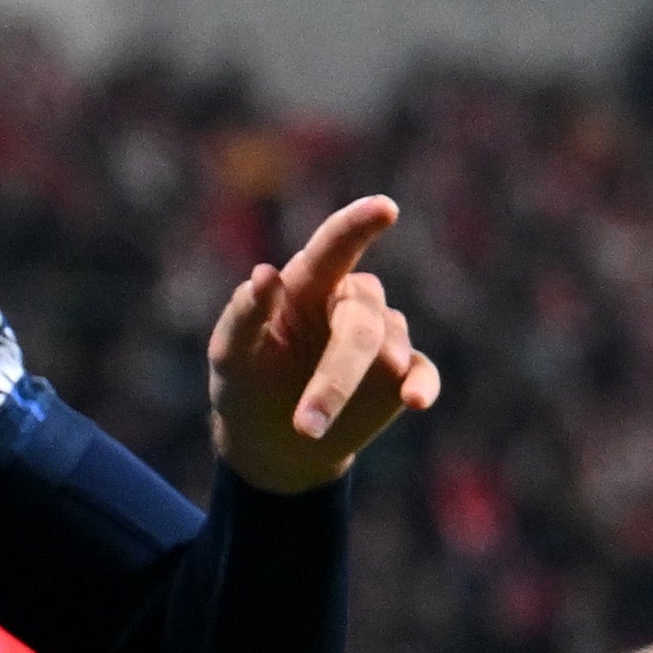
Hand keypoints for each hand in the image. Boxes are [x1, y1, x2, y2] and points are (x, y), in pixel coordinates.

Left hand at [204, 194, 439, 494]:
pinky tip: (415, 402)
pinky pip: (421, 372)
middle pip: (360, 318)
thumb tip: (265, 274)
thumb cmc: (246, 385)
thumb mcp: (230, 354)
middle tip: (305, 423)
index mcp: (310, 282)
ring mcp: (382, 337)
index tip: (385, 209)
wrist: (271, 443)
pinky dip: (422, 385)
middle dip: (336, 372)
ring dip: (350, 389)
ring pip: (388, 346)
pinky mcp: (402, 376)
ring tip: (310, 430)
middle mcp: (351, 301)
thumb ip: (243, 314)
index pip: (336, 244)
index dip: (360, 224)